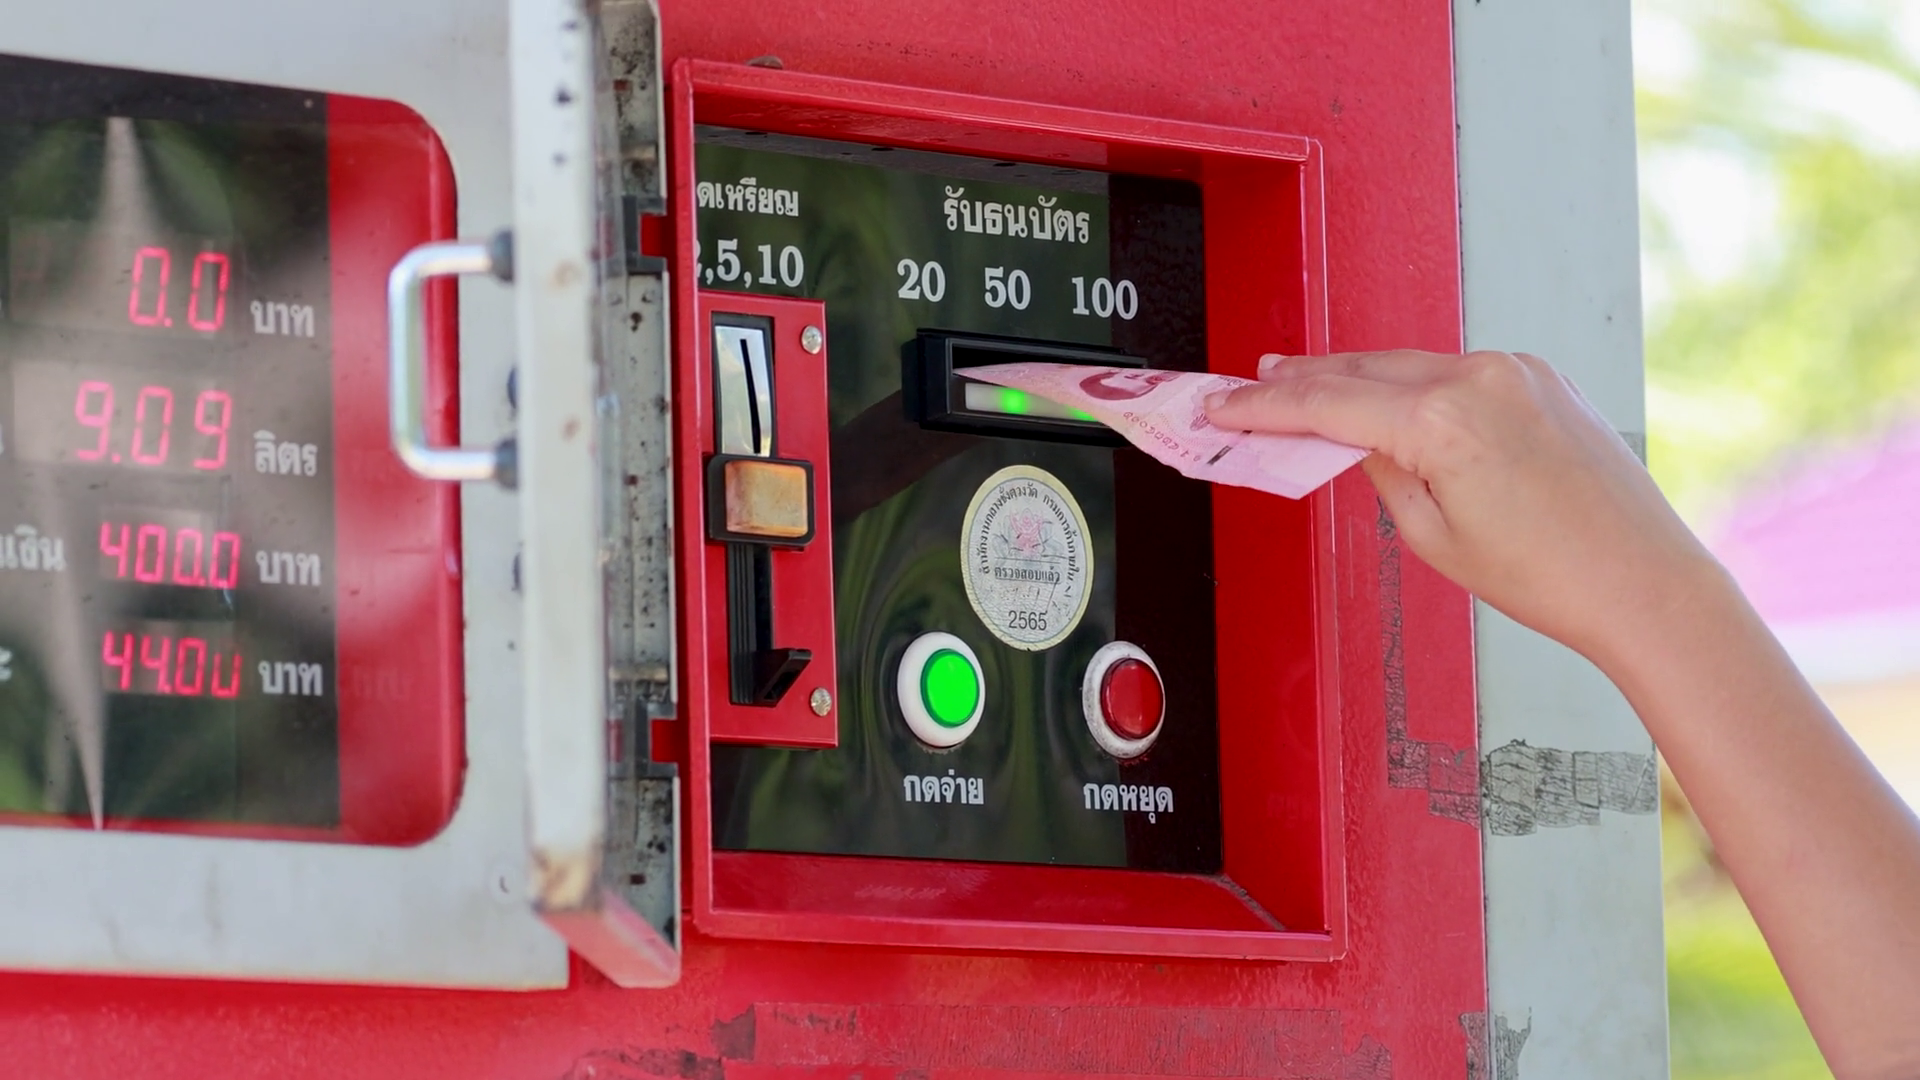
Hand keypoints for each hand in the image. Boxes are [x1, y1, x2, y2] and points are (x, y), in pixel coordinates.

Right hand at [1204, 350, 1724, 664]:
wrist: (1641, 579)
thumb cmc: (1552, 573)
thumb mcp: (1434, 537)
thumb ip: (1384, 474)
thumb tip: (1362, 443)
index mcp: (1444, 420)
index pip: (1327, 405)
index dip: (1264, 407)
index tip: (1224, 406)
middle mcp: (1480, 379)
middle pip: (1361, 370)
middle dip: (1300, 379)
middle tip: (1250, 386)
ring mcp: (1514, 372)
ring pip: (1407, 364)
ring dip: (1354, 377)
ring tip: (1306, 386)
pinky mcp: (1539, 378)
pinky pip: (1454, 369)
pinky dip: (1411, 381)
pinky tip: (1387, 396)